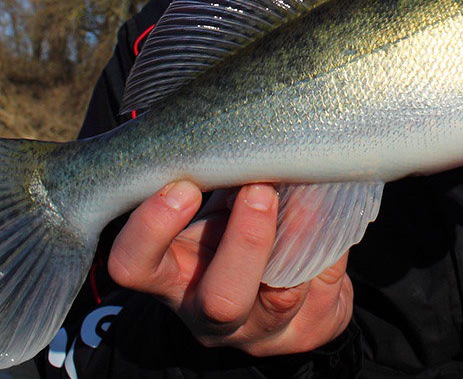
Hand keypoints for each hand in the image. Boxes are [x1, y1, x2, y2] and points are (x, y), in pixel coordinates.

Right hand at [107, 181, 354, 355]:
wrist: (285, 288)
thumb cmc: (234, 229)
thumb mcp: (218, 204)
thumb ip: (223, 178)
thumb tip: (249, 129)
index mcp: (172, 277)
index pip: (133, 266)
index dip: (152, 229)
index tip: (183, 185)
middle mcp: (209, 316)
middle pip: (220, 301)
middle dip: (246, 240)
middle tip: (259, 187)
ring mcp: (263, 331)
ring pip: (282, 297)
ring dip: (299, 235)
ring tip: (308, 193)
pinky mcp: (307, 332)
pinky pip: (326, 285)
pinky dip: (330, 243)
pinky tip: (330, 212)